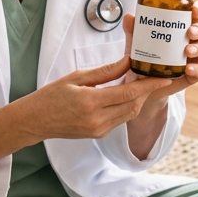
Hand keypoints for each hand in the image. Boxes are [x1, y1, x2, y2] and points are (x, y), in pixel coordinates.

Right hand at [0, 55, 170, 162]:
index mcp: (90, 103)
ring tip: (145, 82)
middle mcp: (97, 120)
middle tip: (156, 75)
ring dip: (139, 99)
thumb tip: (128, 62)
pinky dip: (127, 106)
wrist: (34, 121)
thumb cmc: (51, 96)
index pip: (129, 93)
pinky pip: (120, 119)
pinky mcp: (98, 135)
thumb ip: (105, 72)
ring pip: (129, 113)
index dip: (149, 85)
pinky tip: (128, 94)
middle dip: (148, 91)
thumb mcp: (76, 77)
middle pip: (134, 105)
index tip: (163, 76)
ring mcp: (99, 130)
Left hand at [123, 1, 197, 157]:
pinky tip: (188, 68)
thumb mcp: (137, 42)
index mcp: (183, 24)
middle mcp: (195, 38)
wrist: (143, 84)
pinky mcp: (196, 72)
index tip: (194, 10)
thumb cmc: (145, 56)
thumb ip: (134, 30)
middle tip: (189, 32)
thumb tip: (129, 17)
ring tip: (187, 51)